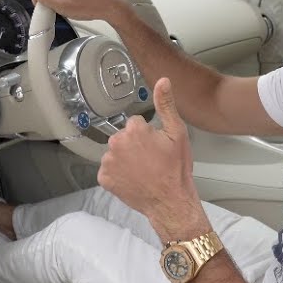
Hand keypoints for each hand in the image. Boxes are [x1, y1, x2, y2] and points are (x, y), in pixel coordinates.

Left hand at [98, 78, 205, 238]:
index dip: (148, 135)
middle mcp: (116, 143)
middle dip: (135, 146)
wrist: (170, 201)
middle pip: (123, 137)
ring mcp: (108, 162)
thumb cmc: (176, 170)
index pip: (136, 124)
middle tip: (151, 160)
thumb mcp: (177, 134)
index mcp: (134, 129)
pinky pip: (109, 170)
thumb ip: (166, 105)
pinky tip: (133, 179)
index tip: (156, 147)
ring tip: (143, 171)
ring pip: (115, 153)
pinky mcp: (104, 178)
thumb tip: (162, 81)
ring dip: (125, 160)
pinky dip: (118, 174)